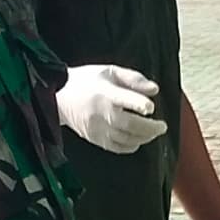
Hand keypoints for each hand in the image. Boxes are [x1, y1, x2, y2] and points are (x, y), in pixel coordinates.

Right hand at [53, 64, 170, 154]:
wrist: (58, 97)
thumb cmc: (85, 82)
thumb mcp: (109, 71)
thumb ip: (133, 78)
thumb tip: (154, 90)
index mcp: (106, 93)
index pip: (126, 100)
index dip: (141, 104)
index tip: (151, 107)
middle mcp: (102, 113)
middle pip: (130, 125)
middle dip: (150, 128)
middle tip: (161, 126)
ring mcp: (98, 128)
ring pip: (126, 139)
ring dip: (144, 137)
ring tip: (153, 132)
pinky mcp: (95, 139)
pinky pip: (117, 147)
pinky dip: (131, 146)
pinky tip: (137, 140)